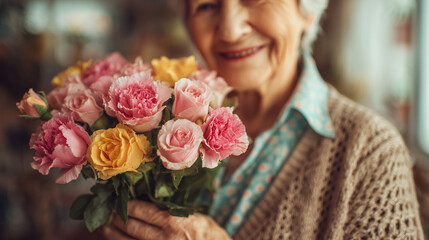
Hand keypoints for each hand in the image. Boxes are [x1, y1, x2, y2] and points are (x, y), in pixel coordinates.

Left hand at [102, 200, 230, 239]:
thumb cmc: (207, 234)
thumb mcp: (193, 216)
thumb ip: (171, 210)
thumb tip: (145, 198)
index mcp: (174, 222)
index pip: (142, 210)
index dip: (127, 205)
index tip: (118, 200)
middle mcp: (164, 239)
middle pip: (131, 227)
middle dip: (116, 219)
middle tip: (107, 212)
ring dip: (113, 235)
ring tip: (105, 228)